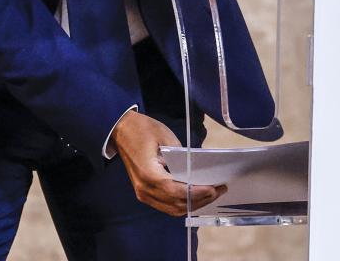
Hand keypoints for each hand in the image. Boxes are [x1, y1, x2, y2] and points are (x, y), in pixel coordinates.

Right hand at [111, 110, 226, 216]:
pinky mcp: (145, 193)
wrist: (121, 131)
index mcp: (148, 174)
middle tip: (219, 190)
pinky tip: (196, 196)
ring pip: (172, 209)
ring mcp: (143, 193)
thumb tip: (197, 168)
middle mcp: (145, 189)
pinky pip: (166, 205)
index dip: (196, 193)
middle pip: (176, 204)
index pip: (176, 191)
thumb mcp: (164, 135)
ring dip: (193, 204)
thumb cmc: (142, 130)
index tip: (213, 188)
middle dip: (200, 200)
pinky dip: (183, 203)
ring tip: (212, 194)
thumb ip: (181, 154)